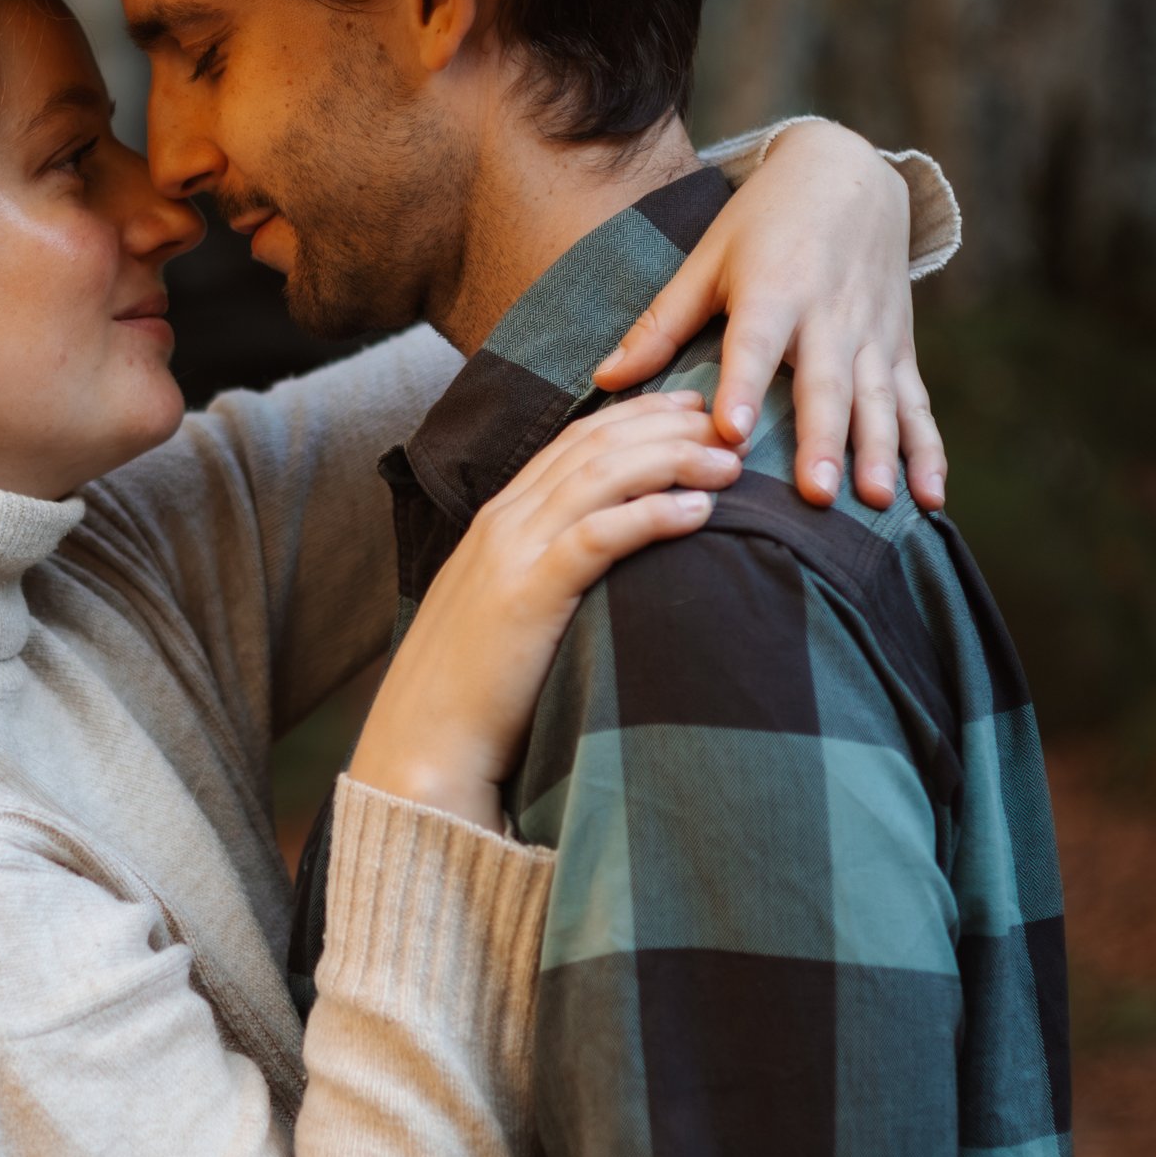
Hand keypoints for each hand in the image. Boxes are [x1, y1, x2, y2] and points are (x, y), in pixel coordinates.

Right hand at [346, 393, 738, 830]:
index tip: (691, 412)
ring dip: (673, 461)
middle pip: (594, 445)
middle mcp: (503, 522)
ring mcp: (512, 554)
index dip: (637, 416)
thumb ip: (544, 571)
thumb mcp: (507, 610)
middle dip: (666, 424)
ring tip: (729, 464)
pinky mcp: (528, 595)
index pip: (574, 442)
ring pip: (602, 477)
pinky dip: (651, 514)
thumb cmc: (474, 692)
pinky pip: (598, 536)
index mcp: (498, 520)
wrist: (425, 745)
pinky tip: (699, 510)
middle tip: (727, 422)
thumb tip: (602, 561)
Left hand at [591, 121, 944, 511]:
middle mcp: (829, 314)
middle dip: (822, 440)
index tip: (732, 434)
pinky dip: (927, 450)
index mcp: (773, 290)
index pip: (755, 345)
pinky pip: (917, 404)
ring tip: (876, 500)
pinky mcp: (900, 346)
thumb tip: (603, 380)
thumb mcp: (708, 258)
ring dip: (880, 451)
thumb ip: (661, 323)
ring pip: (879, 399)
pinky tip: (930, 497)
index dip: (744, 388)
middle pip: (825, 384)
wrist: (846, 174)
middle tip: (814, 494)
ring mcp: (871, 333)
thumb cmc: (763, 221)